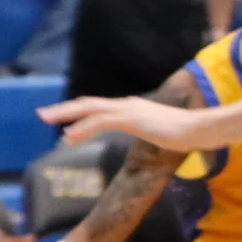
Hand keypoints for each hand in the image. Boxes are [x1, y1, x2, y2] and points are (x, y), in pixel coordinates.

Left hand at [38, 96, 218, 150]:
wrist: (199, 129)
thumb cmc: (186, 134)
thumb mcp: (161, 133)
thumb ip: (150, 132)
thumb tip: (149, 137)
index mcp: (132, 108)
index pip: (99, 107)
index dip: (79, 112)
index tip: (62, 118)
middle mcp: (127, 104)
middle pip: (88, 103)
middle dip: (63, 109)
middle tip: (42, 113)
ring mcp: (129, 110)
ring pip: (89, 109)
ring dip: (66, 115)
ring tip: (47, 120)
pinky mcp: (131, 119)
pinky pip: (101, 122)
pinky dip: (83, 127)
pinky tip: (69, 137)